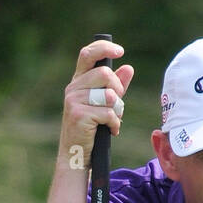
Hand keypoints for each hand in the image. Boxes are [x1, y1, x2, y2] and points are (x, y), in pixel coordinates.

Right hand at [59, 39, 134, 168]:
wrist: (77, 155)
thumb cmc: (92, 129)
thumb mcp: (105, 104)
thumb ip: (116, 86)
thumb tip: (128, 68)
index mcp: (78, 82)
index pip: (88, 54)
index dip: (104, 48)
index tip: (120, 51)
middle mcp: (73, 88)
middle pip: (105, 74)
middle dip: (118, 89)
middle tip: (116, 104)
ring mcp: (74, 101)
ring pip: (108, 95)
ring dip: (117, 110)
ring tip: (112, 120)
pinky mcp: (78, 115)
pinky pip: (108, 113)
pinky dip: (114, 124)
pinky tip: (111, 131)